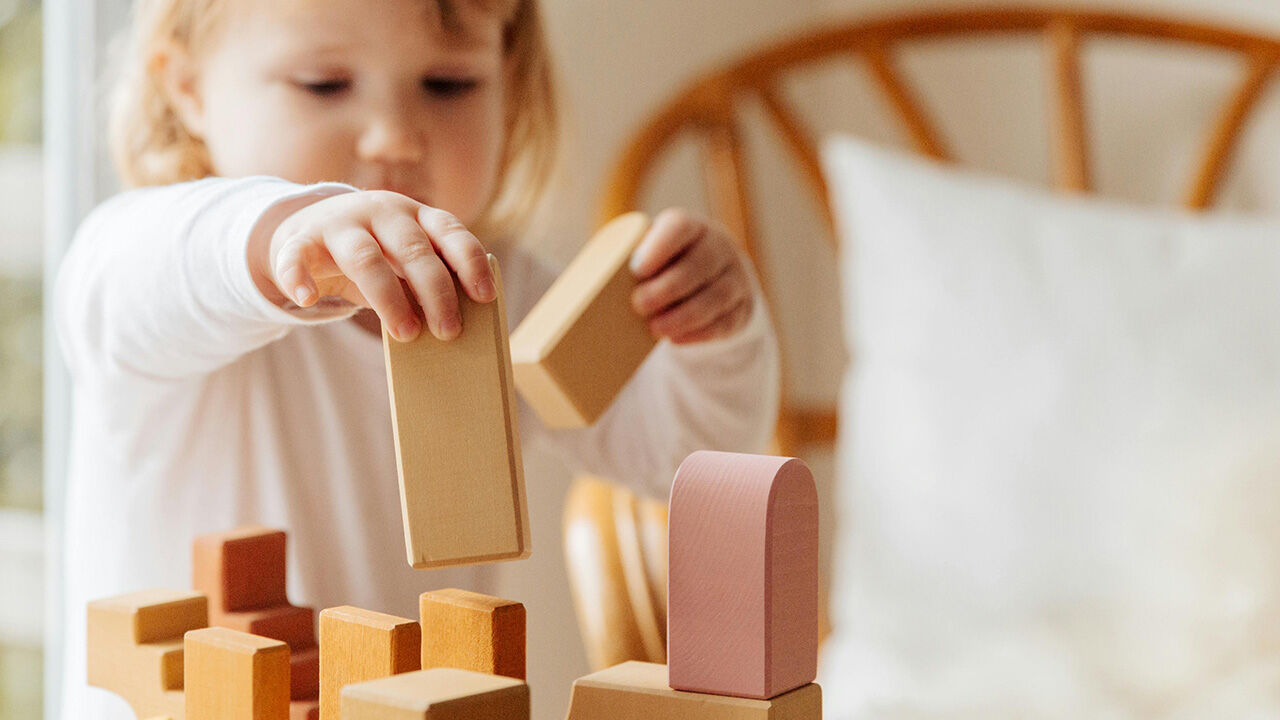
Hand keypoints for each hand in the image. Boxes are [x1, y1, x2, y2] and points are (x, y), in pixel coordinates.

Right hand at [258, 191, 494, 341]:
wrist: (308, 231)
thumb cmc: (375, 254)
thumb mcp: (404, 261)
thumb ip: (426, 281)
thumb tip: (455, 324)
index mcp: (415, 214)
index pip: (450, 231)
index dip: (470, 262)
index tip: (485, 296)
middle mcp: (381, 211)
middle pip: (412, 249)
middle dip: (435, 291)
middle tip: (449, 331)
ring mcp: (340, 222)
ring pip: (365, 257)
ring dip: (388, 297)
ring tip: (405, 333)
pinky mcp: (300, 238)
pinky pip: (296, 256)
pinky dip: (299, 277)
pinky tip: (307, 299)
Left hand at [629, 209, 754, 343]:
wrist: (713, 274)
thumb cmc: (665, 265)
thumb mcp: (651, 252)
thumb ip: (624, 261)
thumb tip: (575, 286)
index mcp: (691, 227)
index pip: (680, 227)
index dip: (660, 247)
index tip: (636, 268)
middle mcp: (718, 248)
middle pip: (699, 265)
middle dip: (668, 288)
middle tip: (638, 305)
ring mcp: (735, 277)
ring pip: (716, 296)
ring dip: (684, 315)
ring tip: (655, 329)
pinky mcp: (742, 308)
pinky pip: (725, 321)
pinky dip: (700, 332)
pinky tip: (676, 339)